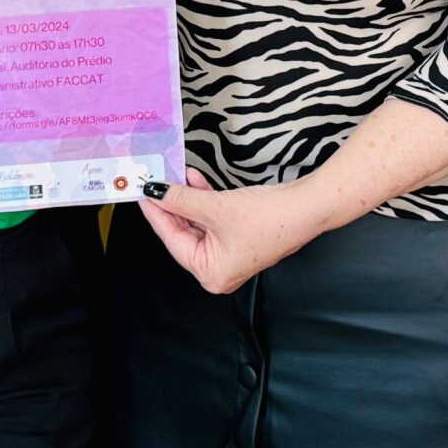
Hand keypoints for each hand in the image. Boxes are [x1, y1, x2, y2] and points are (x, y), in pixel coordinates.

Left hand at [138, 170, 329, 294]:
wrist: (307, 207)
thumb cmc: (268, 217)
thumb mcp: (215, 207)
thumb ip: (181, 199)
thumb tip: (154, 191)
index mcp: (210, 273)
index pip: (171, 240)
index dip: (155, 213)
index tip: (140, 193)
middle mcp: (219, 269)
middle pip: (183, 232)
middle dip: (171, 204)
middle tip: (154, 181)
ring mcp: (230, 254)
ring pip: (198, 223)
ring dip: (187, 198)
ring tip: (174, 175)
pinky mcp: (240, 237)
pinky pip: (213, 219)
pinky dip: (204, 200)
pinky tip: (195, 180)